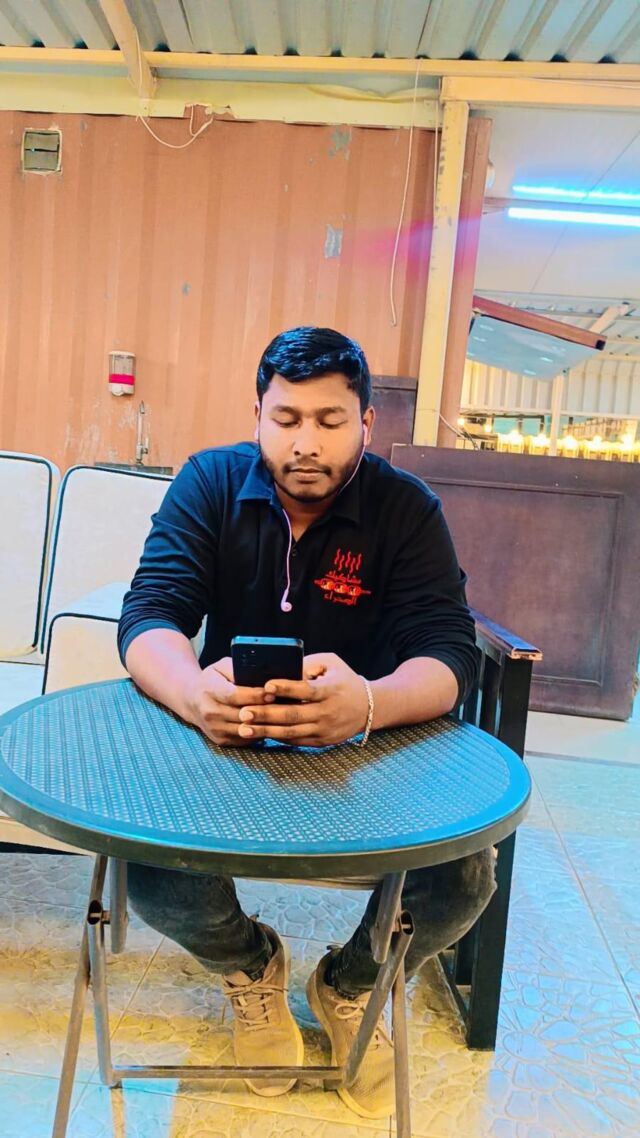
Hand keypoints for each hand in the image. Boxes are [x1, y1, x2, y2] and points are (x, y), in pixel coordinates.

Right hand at [184, 656, 272, 745]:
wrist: (192, 701)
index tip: (271, 693)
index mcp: (209, 691)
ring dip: (264, 724)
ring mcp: (215, 728)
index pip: (234, 695)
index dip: (254, 695)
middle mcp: (209, 712)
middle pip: (242, 714)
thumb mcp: (220, 667)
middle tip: (282, 704)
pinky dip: (258, 732)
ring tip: (279, 715)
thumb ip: (236, 669)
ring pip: (246, 729)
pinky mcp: (221, 740)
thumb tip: (257, 675)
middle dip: (264, 710)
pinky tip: (269, 724)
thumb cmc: (212, 680)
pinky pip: (245, 738)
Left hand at [236, 653, 369, 745]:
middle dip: (266, 714)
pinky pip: (296, 741)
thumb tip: (283, 668)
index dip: (286, 687)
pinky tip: (260, 734)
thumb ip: (309, 663)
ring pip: (291, 732)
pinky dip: (277, 738)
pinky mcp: (321, 741)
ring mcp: (324, 729)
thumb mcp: (333, 663)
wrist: (369, 708)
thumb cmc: (345, 680)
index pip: (306, 690)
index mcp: (330, 690)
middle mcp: (327, 712)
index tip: (266, 685)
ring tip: (244, 728)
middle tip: (243, 712)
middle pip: (293, 715)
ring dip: (266, 730)